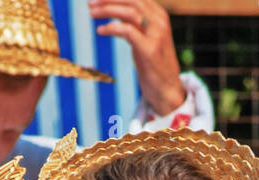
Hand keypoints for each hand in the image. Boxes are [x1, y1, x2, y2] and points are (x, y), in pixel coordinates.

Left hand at [88, 0, 185, 115]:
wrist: (168, 91)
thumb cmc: (154, 67)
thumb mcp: (146, 39)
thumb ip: (135, 25)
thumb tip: (116, 14)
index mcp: (159, 16)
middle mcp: (159, 21)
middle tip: (90, 3)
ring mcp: (156, 35)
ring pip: (129, 12)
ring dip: (107, 10)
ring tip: (91, 13)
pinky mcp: (149, 49)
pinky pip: (127, 31)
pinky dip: (111, 28)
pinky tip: (100, 31)